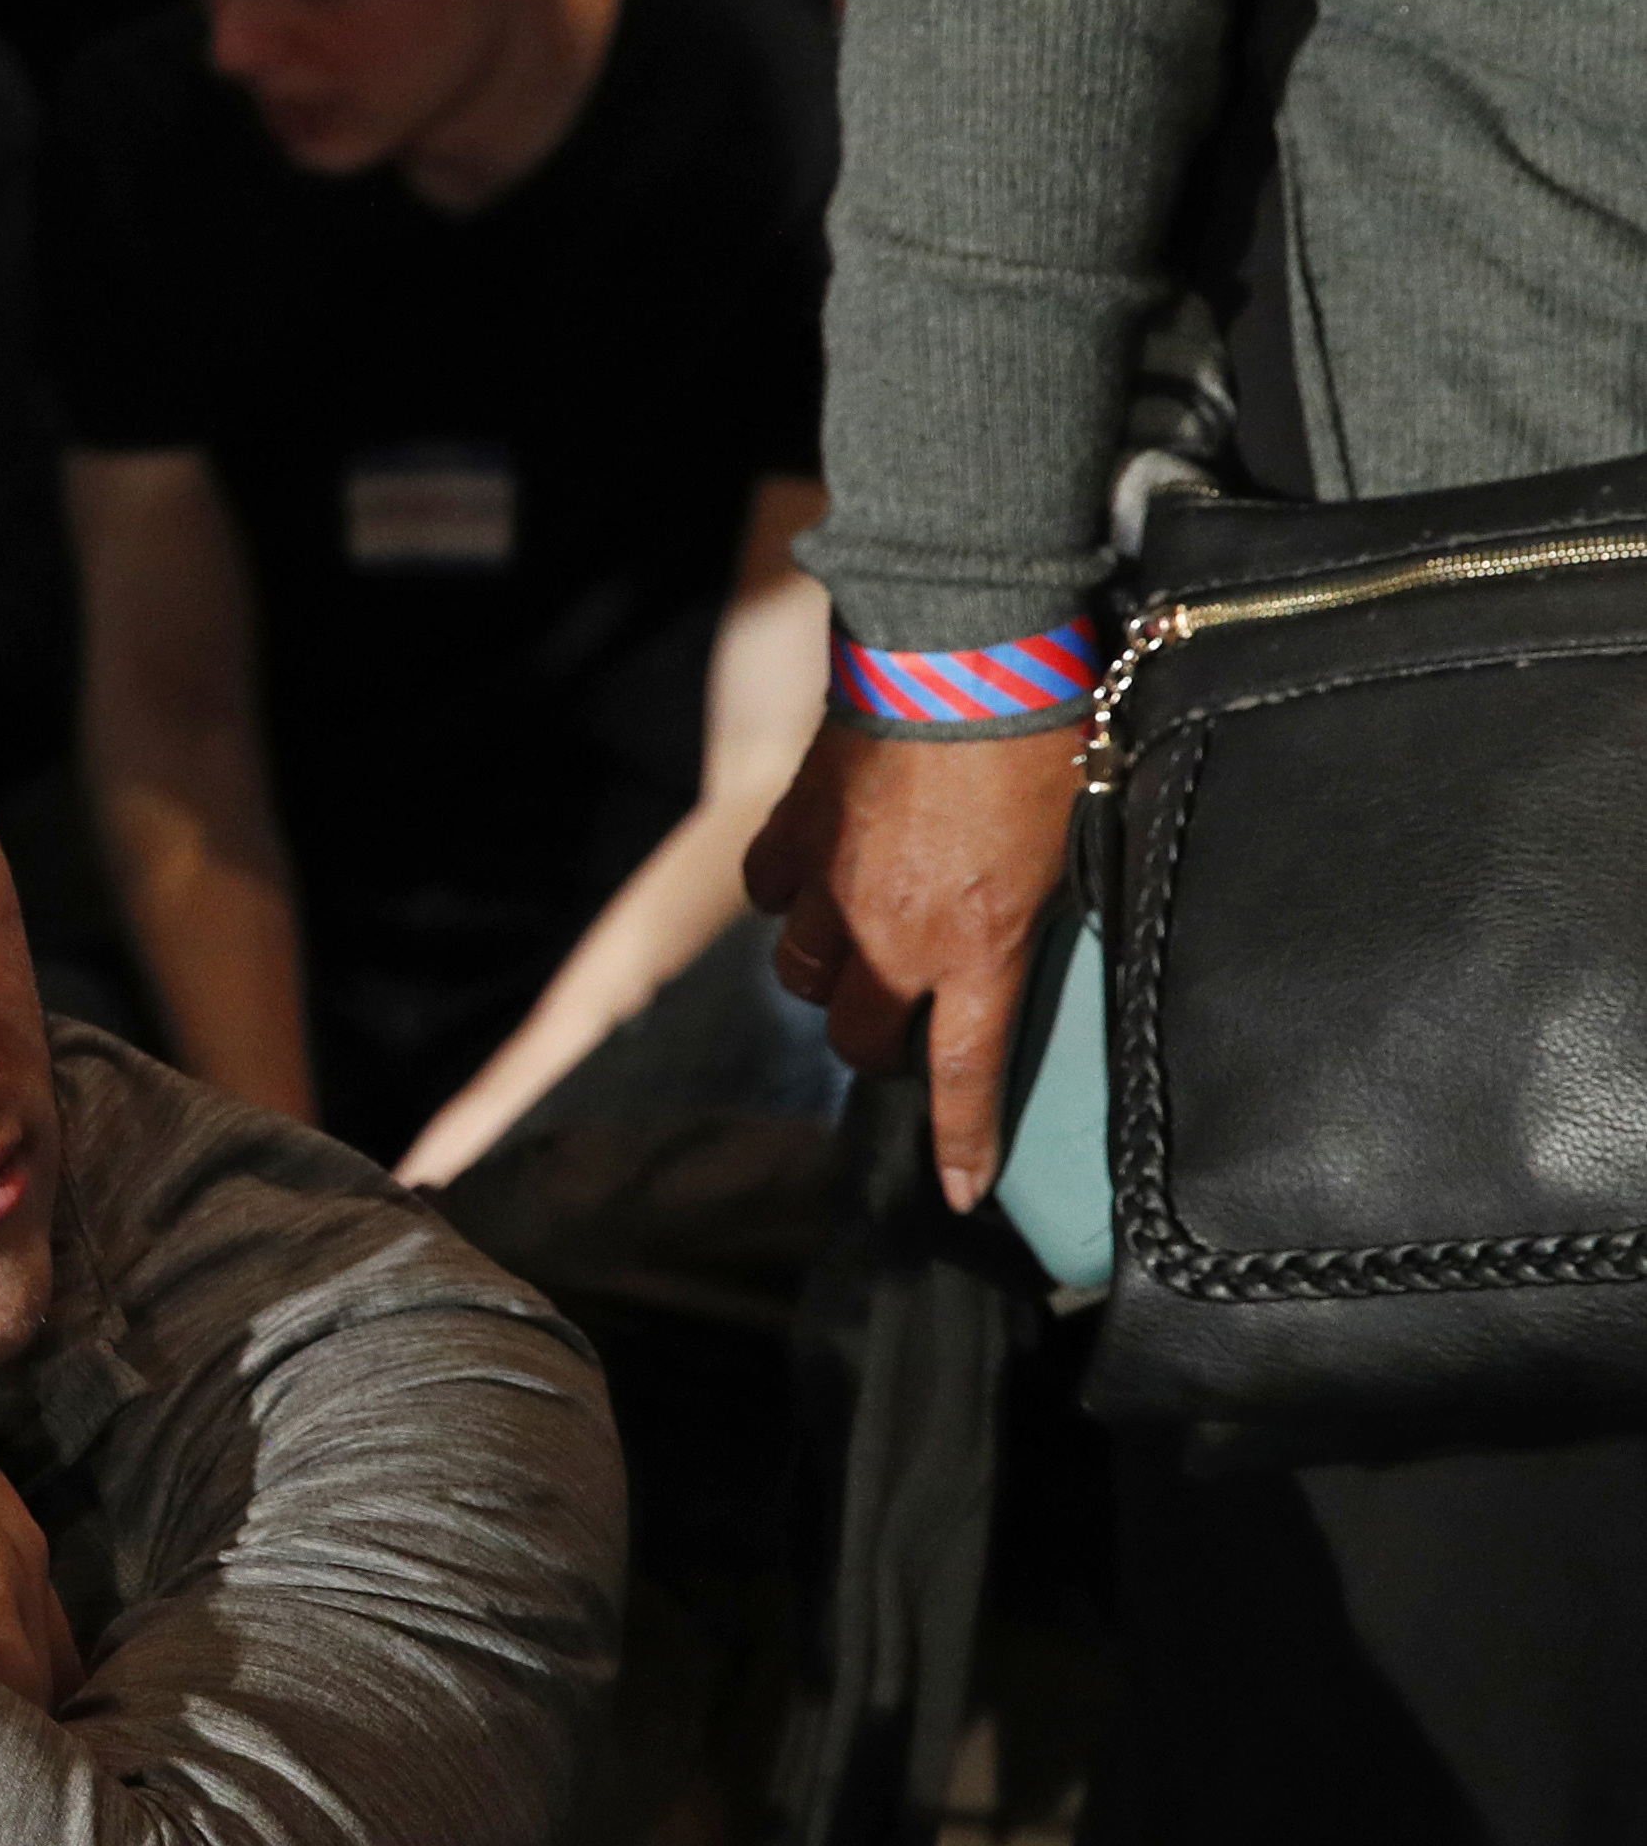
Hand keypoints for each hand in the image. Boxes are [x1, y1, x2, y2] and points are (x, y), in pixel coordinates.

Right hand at [744, 712, 1082, 1211]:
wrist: (963, 655)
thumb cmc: (1042, 741)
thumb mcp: (1074, 842)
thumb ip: (1041, 907)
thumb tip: (1037, 930)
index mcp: (977, 949)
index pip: (964, 1075)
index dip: (960, 1141)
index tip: (959, 1190)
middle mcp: (892, 937)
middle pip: (858, 1037)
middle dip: (880, 1043)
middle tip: (906, 1020)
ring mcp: (831, 888)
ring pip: (800, 972)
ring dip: (827, 973)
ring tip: (855, 945)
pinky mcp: (793, 831)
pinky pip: (771, 892)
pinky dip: (789, 894)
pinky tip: (813, 874)